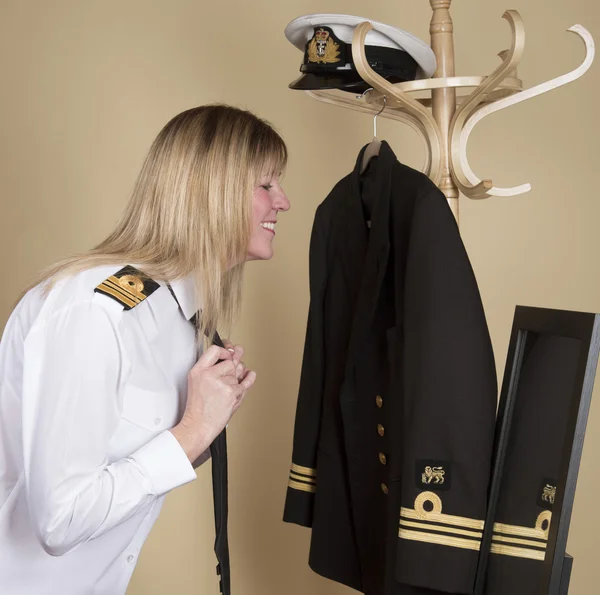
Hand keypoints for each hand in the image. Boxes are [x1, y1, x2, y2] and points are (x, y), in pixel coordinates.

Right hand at [171, 344, 256, 462]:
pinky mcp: (232, 393)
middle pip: (230, 362)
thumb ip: (212, 367)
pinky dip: (249, 379)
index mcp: (198, 371)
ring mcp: (222, 384)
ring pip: (238, 373)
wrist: (199, 425)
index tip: (229, 350)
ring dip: (236, 379)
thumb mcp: (196, 381)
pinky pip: (246, 382)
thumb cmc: (198, 407)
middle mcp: (210, 375)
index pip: (214, 350)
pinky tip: (250, 375)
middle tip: (229, 374)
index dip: (225, 350)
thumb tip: (232, 352)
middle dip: (232, 368)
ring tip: (227, 388)